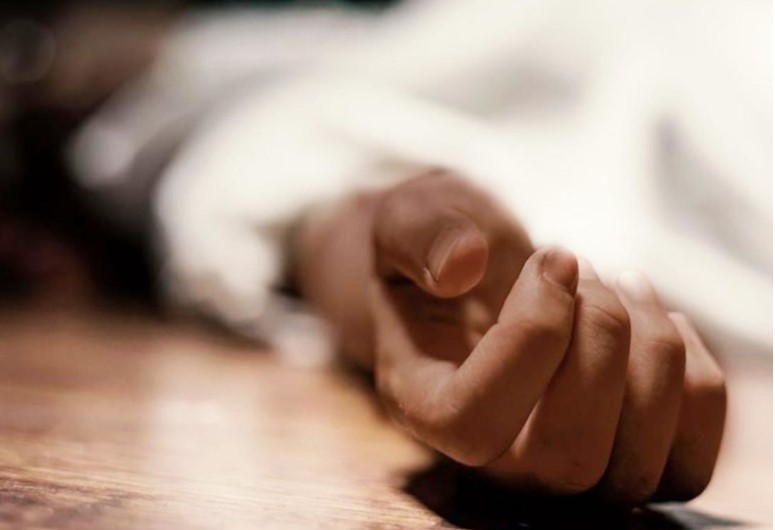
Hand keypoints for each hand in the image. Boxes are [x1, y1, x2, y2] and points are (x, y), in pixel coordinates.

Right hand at [369, 171, 725, 504]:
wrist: (471, 279)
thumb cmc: (436, 254)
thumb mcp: (407, 221)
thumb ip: (420, 236)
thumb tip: (462, 265)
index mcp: (425, 409)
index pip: (474, 421)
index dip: (529, 339)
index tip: (555, 259)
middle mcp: (491, 462)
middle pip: (566, 459)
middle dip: (600, 341)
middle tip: (584, 268)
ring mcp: (562, 470)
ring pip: (634, 469)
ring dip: (652, 353)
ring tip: (620, 283)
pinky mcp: (624, 460)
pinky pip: (686, 461)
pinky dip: (693, 379)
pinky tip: (652, 318)